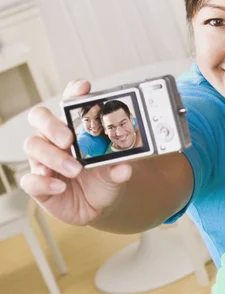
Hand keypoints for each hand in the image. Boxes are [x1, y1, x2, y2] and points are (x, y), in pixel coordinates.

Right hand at [20, 79, 131, 225]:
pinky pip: (30, 179)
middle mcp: (55, 139)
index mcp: (75, 128)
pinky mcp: (38, 182)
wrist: (97, 206)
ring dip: (53, 157)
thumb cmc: (102, 179)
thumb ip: (119, 168)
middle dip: (52, 124)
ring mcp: (43, 159)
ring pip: (33, 146)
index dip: (74, 92)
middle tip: (68, 139)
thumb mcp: (115, 172)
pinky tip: (60, 186)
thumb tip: (125, 167)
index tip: (84, 87)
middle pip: (40, 117)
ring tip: (75, 169)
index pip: (70, 102)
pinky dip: (44, 182)